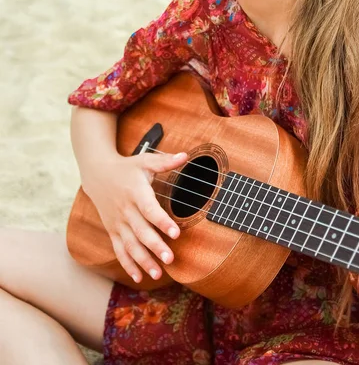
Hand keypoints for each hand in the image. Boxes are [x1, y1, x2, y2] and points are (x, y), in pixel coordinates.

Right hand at [86, 150, 187, 282]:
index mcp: (136, 192)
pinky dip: (128, 265)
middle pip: (141, 231)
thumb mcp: (145, 161)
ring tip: (158, 274)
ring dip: (143, 261)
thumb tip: (186, 155)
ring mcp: (117, 223)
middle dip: (155, 247)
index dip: (162, 221)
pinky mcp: (112, 231)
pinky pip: (119, 250)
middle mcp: (125, 210)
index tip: (176, 233)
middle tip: (170, 259)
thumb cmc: (127, 168)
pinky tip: (139, 277)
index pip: (149, 209)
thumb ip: (165, 161)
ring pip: (130, 245)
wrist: (97, 174)